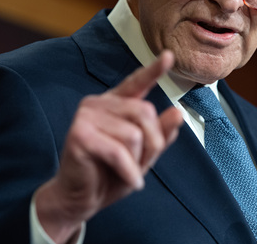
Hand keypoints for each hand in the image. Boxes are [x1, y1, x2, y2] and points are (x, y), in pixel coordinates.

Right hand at [34, 50, 183, 242]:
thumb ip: (159, 134)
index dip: (153, 69)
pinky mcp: (79, 134)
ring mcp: (86, 115)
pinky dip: (129, 171)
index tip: (169, 55)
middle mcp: (99, 103)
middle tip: (139, 165)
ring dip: (137, 162)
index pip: (136, 83)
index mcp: (115, 104)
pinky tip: (128, 180)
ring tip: (126, 172)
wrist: (80, 199)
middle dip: (151, 145)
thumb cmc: (109, 175)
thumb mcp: (142, 156)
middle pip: (145, 113)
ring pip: (134, 134)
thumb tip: (177, 113)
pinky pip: (119, 151)